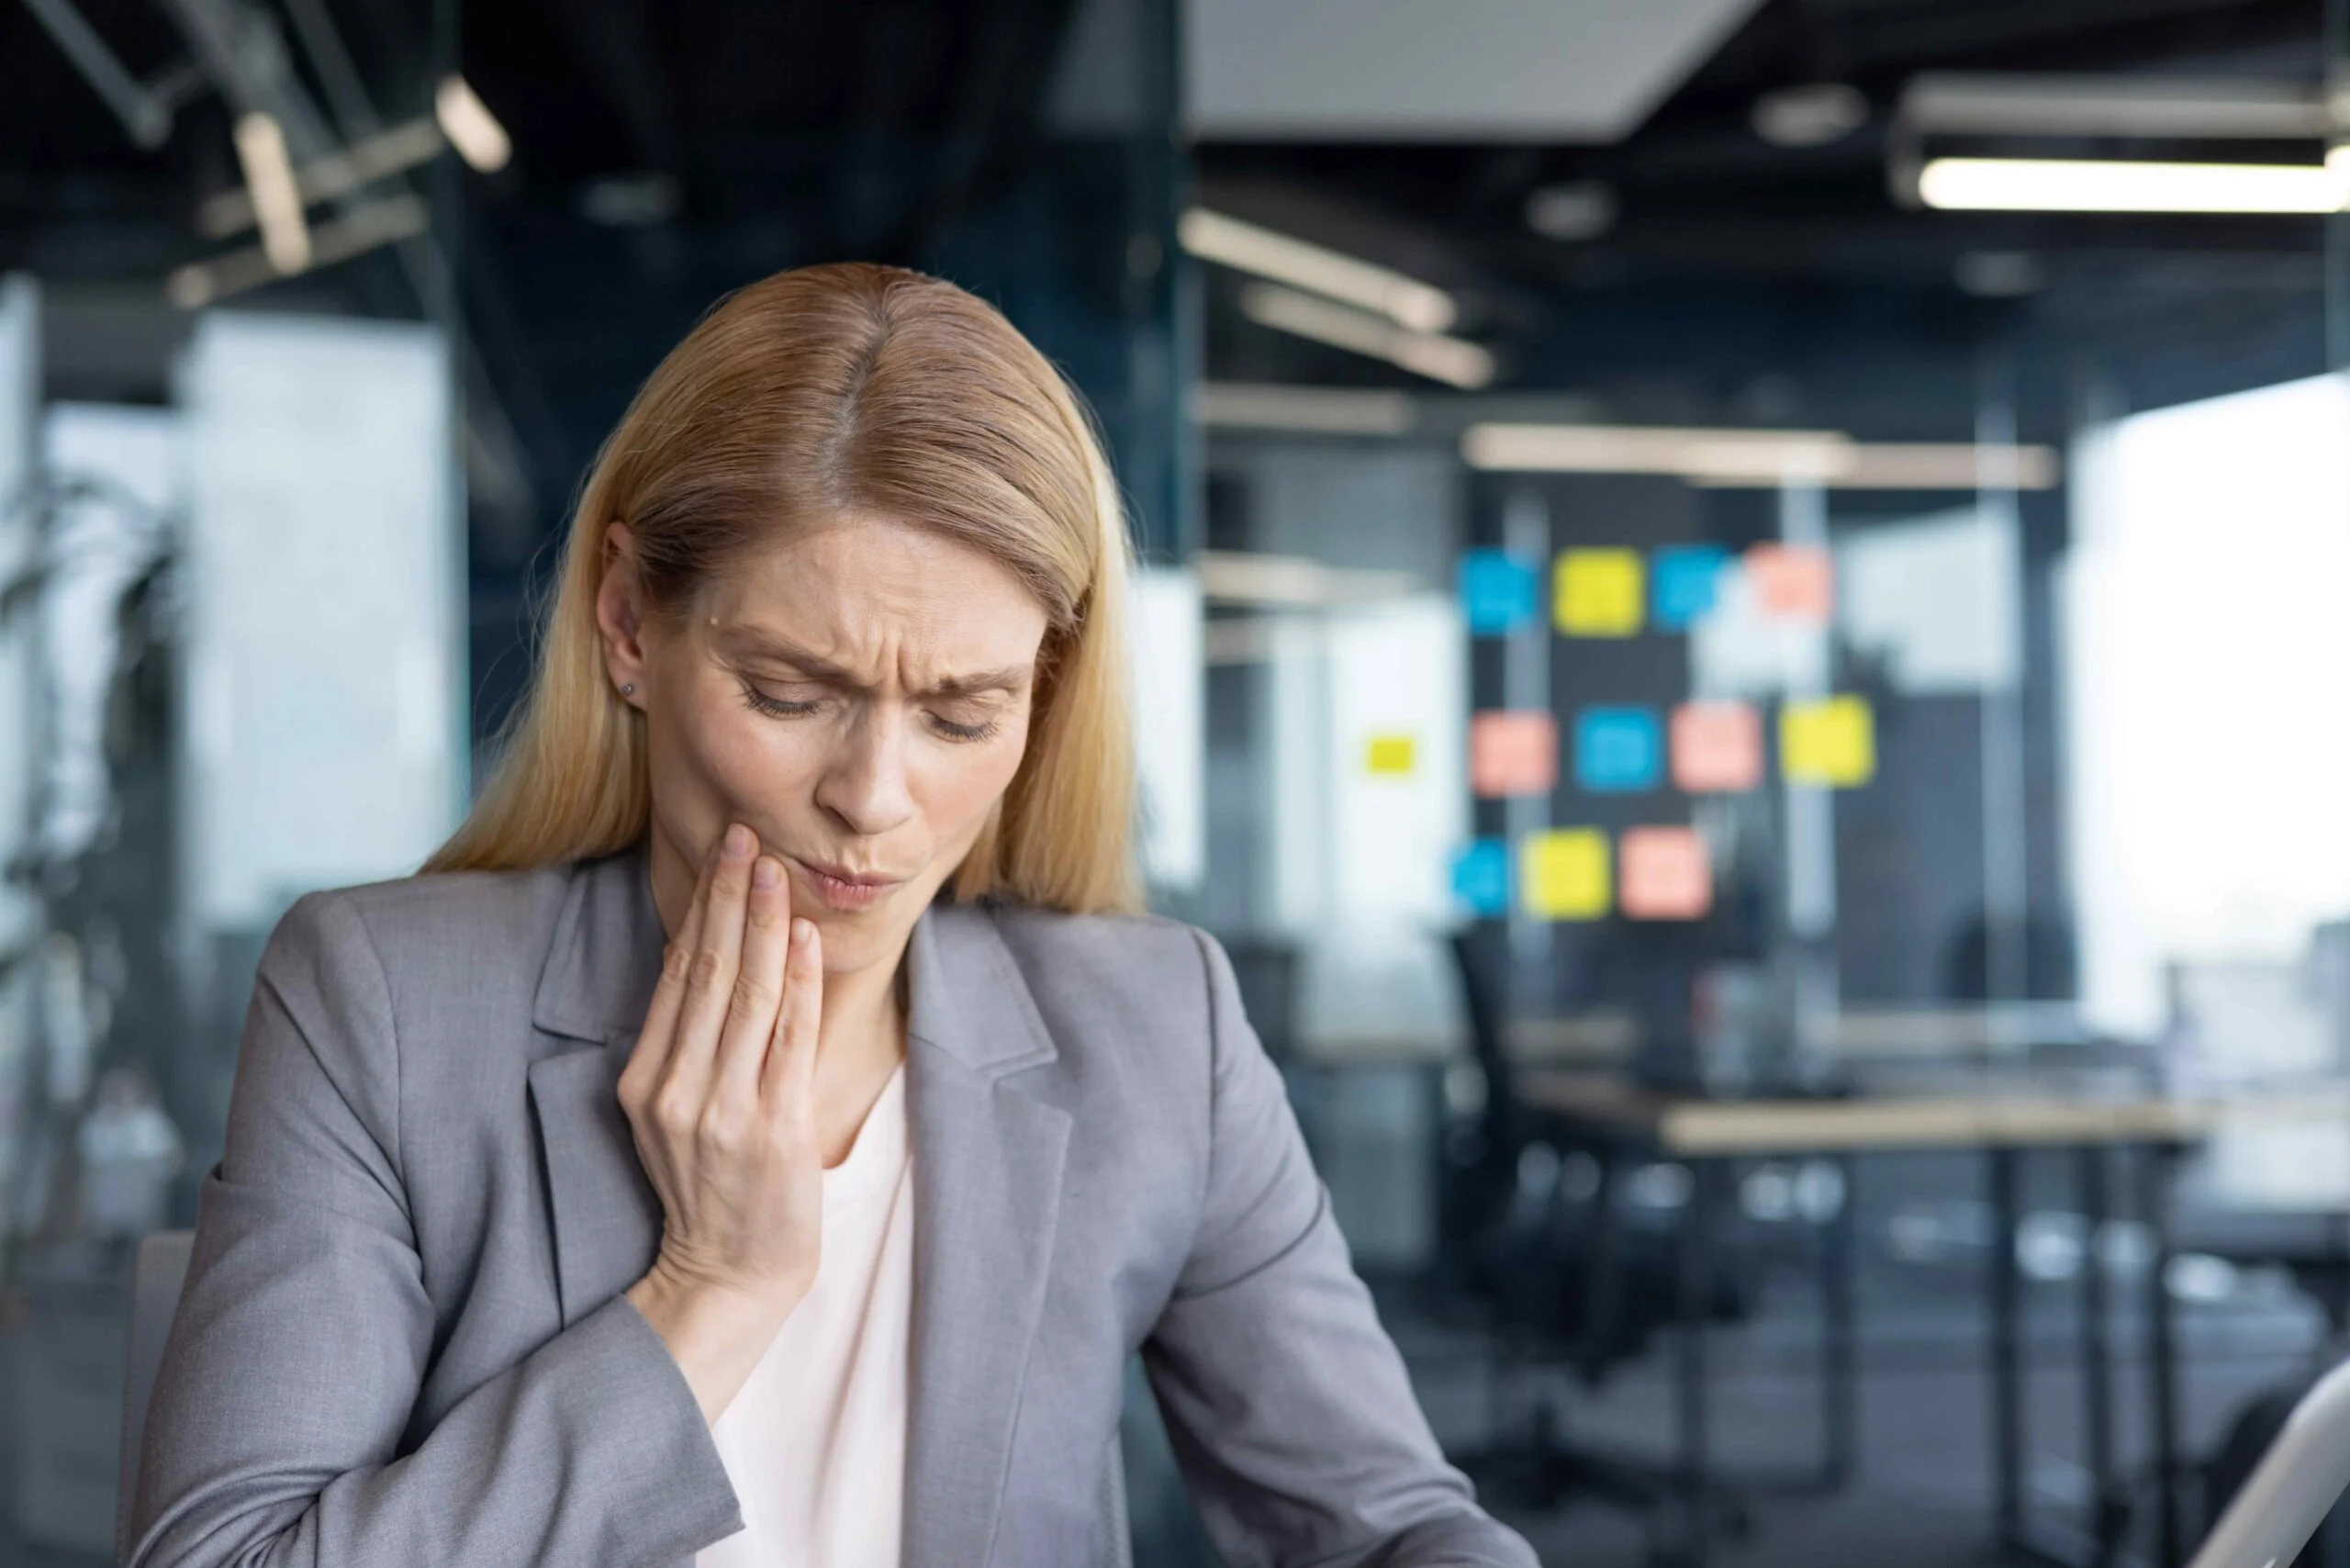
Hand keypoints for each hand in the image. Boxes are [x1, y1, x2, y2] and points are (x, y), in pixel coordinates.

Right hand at [618, 822, 823, 1421]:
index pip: (675, 976)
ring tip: (777, 870)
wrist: (726, 1277)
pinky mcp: (771, 1130)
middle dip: (729, 899)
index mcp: (643, 1082)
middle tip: (746, 837)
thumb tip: (702, 959)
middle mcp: (674, 1091)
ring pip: (745, 998)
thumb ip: (683, 1046)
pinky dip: (797, 985)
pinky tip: (805, 939)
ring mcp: (721, 1112)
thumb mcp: (671, 1115)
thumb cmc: (709, 1191)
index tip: (721, 856)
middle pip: (705, 974)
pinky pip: (787, 1041)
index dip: (699, 910)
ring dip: (763, 926)